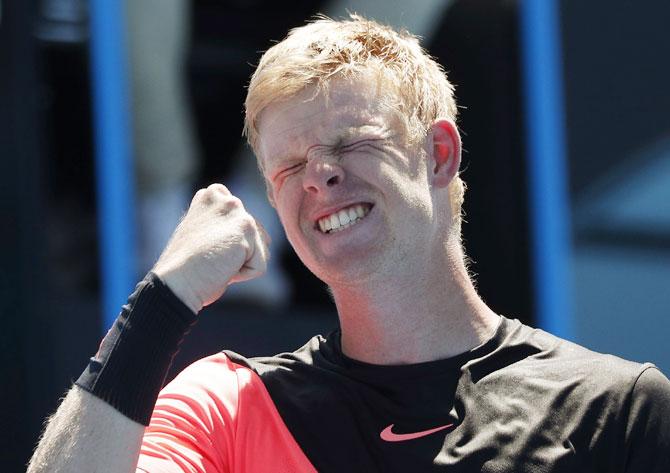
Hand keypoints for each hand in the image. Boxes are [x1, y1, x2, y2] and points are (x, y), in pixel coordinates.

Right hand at [152, 183, 269, 312]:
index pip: (244, 221)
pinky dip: (245, 275)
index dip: (231, 243)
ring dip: (242, 264)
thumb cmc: (186, 267)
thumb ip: (222, 225)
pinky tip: (222, 269)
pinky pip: (260, 265)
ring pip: (260, 250)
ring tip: (216, 262)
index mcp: (213, 196)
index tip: (206, 248)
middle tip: (210, 257)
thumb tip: (248, 235)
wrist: (176, 283)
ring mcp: (238, 213)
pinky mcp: (246, 230)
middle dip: (239, 253)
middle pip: (256, 236)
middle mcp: (227, 199)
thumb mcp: (202, 234)